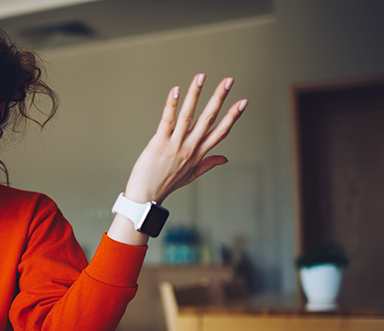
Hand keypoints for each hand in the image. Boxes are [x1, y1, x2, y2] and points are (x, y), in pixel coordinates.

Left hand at [125, 73, 246, 203]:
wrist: (146, 195)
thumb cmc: (166, 183)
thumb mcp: (192, 175)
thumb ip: (208, 164)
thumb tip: (225, 158)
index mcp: (199, 153)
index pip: (220, 131)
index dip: (233, 116)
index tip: (243, 102)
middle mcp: (190, 147)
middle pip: (208, 119)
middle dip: (219, 98)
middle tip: (229, 80)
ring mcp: (175, 144)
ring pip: (189, 116)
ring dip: (195, 94)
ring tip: (201, 77)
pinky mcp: (159, 143)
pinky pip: (167, 120)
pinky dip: (172, 105)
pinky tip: (176, 90)